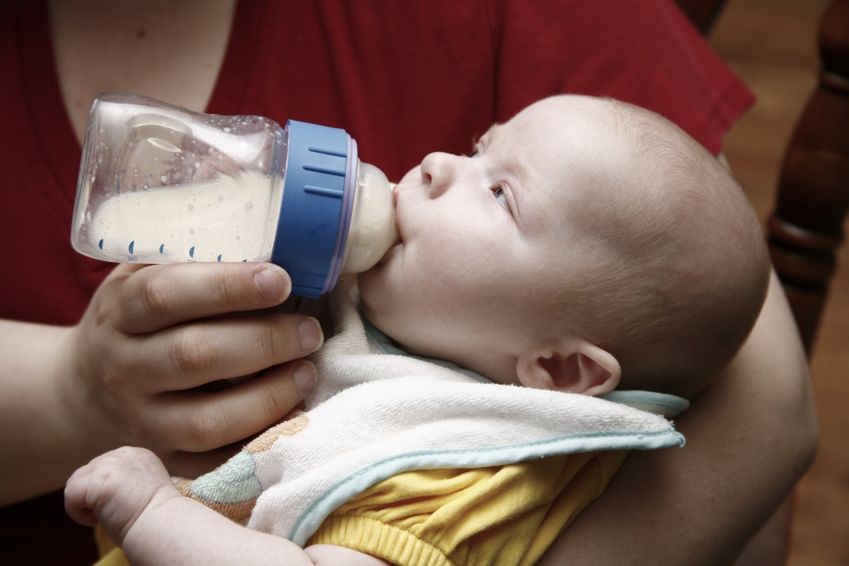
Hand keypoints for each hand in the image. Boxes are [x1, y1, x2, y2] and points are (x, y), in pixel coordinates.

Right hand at [59, 262, 322, 475]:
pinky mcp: (162, 458)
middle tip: (310, 331)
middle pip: (194, 355)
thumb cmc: (137, 322)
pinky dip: (257, 439)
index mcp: (120, 310)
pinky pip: (213, 460)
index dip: (228, 286)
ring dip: (269, 395)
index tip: (280, 280)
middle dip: (264, 341)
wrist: (85, 392)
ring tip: (307, 371)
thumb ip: (193, 263)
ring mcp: (141, 419)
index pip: (167, 294)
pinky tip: (290, 413)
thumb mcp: (145, 279)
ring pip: (206, 419)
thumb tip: (278, 244)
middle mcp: (123, 367)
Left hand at [64, 446, 176, 544]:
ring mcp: (109, 464)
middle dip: (94, 496)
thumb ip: (127, 480)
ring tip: (108, 515)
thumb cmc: (156, 517)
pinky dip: (79, 514)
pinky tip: (98, 520)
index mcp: (136, 455)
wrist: (164, 525)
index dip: (107, 492)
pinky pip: (70, 495)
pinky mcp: (96, 480)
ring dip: (86, 505)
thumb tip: (105, 491)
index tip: (124, 506)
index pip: (104, 468)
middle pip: (88, 473)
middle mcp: (123, 453)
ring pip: (76, 483)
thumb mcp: (144, 488)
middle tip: (116, 512)